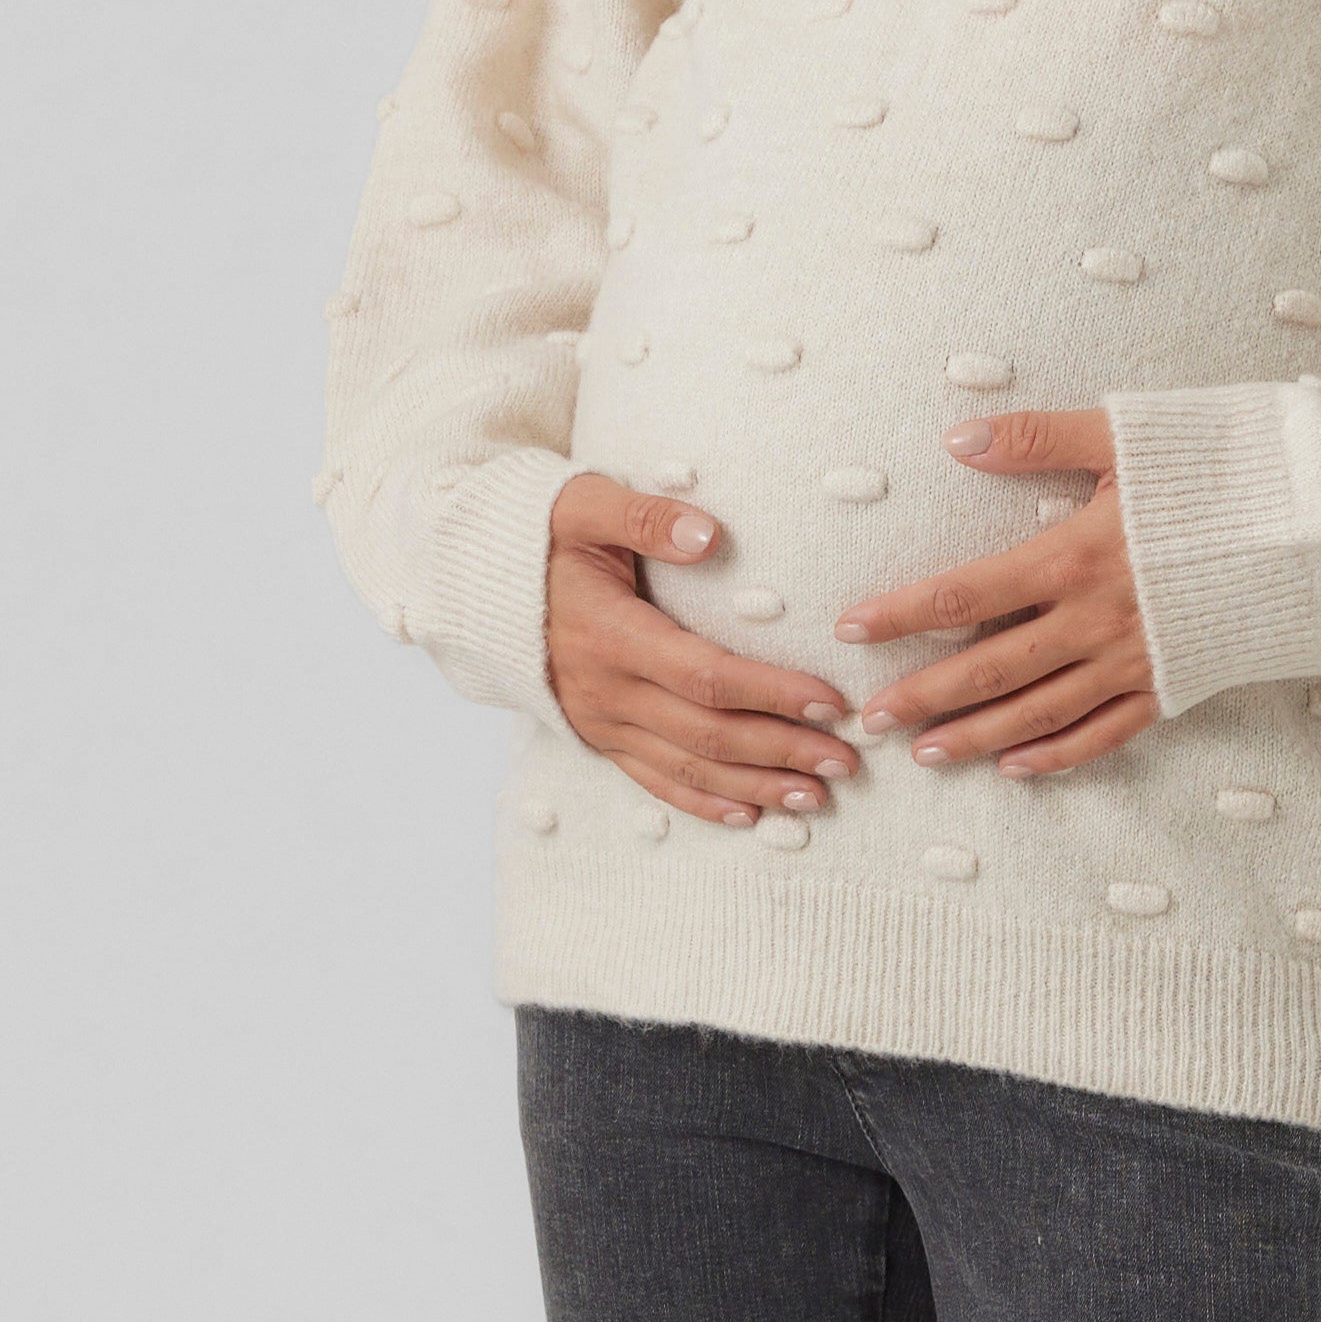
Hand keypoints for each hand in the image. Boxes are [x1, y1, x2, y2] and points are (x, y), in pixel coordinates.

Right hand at [542, 471, 860, 826]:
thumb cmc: (542, 535)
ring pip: (687, 768)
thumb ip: (645, 517)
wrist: (474, 581)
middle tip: (846, 761)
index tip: (831, 700)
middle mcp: (606, 690)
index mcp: (610, 634)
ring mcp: (600, 720)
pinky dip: (703, 803)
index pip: (706, 675)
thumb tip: (710, 535)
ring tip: (816, 796)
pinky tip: (749, 816)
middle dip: (781, 751)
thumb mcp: (583, 505)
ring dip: (754, 787)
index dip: (770, 693)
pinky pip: (652, 781)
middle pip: (707, 734)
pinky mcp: (596, 736)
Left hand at [834, 408, 1155, 777]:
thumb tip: (957, 438)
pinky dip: (1059, 755)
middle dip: (925, 696)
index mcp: (1075, 557)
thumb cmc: (1228, 470)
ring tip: (927, 753)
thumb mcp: (1128, 436)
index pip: (964, 593)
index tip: (852, 626)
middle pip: (989, 669)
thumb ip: (1039, 438)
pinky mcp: (1176, 684)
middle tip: (873, 719)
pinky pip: (1106, 734)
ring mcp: (1136, 662)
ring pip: (1039, 712)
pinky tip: (1018, 767)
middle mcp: (1096, 621)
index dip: (902, 613)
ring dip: (977, 737)